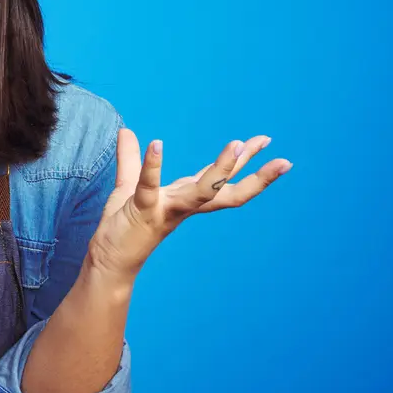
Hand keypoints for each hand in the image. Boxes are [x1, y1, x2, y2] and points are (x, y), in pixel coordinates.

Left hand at [86, 131, 291, 282]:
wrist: (109, 262)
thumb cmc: (123, 227)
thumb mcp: (129, 186)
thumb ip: (130, 159)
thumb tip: (126, 131)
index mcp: (185, 198)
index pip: (219, 177)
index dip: (242, 159)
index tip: (265, 141)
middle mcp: (183, 205)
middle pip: (227, 191)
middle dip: (256, 177)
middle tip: (284, 162)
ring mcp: (166, 209)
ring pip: (201, 191)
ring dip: (220, 169)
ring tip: (236, 144)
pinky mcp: (142, 211)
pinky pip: (150, 186)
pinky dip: (154, 166)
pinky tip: (157, 144)